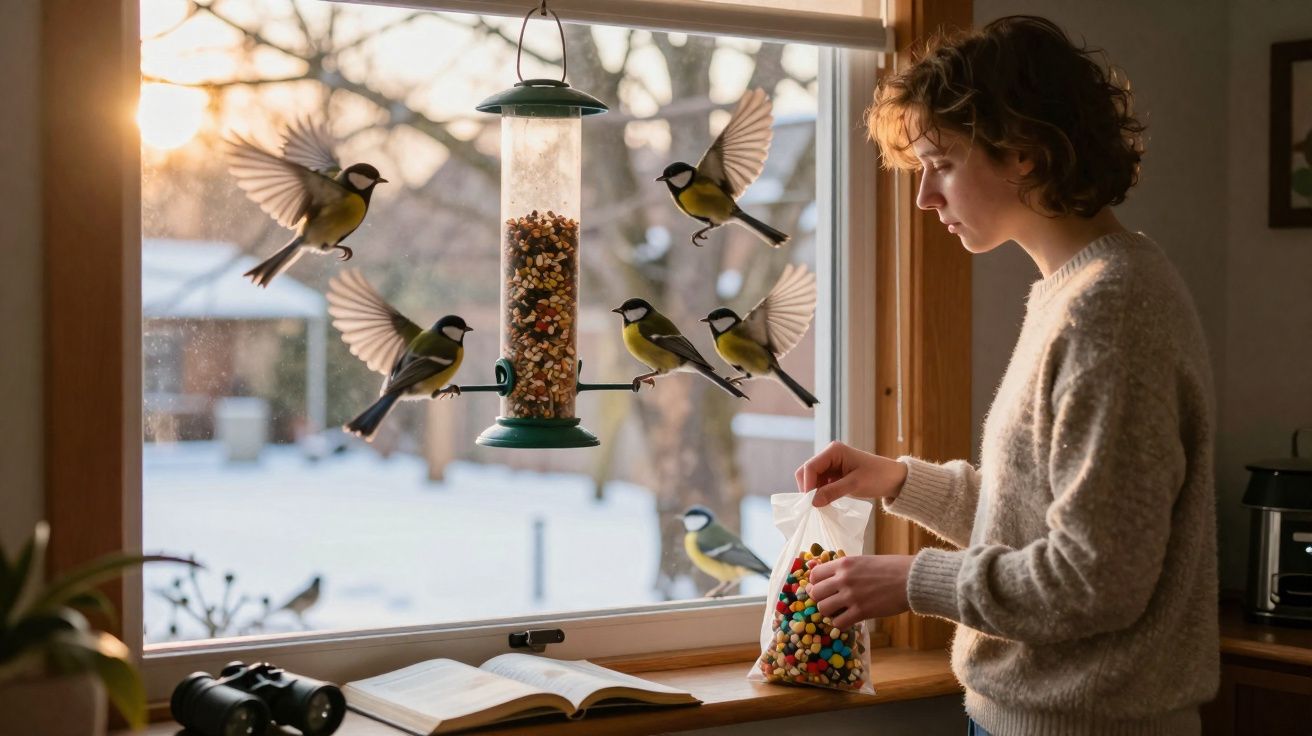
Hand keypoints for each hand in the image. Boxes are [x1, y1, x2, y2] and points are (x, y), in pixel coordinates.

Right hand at [794, 441, 908, 506]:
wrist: (895, 479)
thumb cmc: (878, 477)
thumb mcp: (855, 485)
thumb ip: (832, 492)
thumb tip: (813, 502)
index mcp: (833, 450)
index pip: (810, 467)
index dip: (807, 485)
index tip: (810, 503)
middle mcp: (829, 455)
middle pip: (807, 472)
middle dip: (809, 488)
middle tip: (814, 505)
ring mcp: (831, 464)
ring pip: (812, 479)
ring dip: (814, 492)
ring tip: (822, 505)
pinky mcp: (834, 474)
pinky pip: (820, 483)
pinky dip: (821, 493)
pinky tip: (827, 501)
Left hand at [806, 554, 914, 628]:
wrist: (911, 579)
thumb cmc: (892, 568)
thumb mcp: (864, 561)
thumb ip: (847, 569)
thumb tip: (832, 578)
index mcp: (844, 563)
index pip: (814, 575)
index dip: (816, 584)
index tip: (823, 588)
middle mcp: (843, 578)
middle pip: (816, 593)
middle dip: (821, 599)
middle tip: (831, 602)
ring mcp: (851, 596)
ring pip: (823, 609)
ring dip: (830, 613)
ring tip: (840, 612)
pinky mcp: (861, 612)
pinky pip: (838, 623)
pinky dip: (841, 624)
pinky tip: (849, 620)